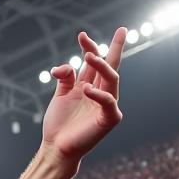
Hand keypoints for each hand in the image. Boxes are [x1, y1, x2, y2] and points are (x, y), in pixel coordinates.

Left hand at [41, 28, 125, 164]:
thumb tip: (63, 66)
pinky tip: (87, 89)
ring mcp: (106, 105)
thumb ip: (65, 78)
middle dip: (115, 47)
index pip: (92, 63)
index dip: (89, 47)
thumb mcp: (61, 96)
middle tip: (121, 30)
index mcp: (88, 86)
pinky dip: (99, 94)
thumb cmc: (59, 124)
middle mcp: (100, 93)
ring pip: (111, 79)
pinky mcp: (109, 119)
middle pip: (110, 66)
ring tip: (90, 56)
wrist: (56, 147)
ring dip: (102, 66)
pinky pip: (108, 102)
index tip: (81, 35)